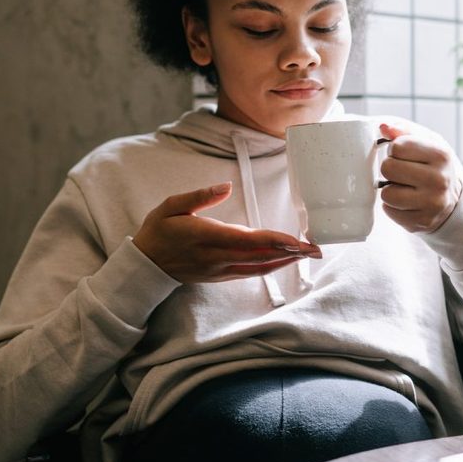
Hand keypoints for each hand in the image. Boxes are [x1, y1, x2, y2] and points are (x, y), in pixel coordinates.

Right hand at [132, 182, 321, 283]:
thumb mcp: (171, 206)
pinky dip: (271, 266)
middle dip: (290, 252)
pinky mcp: (221, 275)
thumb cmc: (159, 231)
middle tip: (316, 248)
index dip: (274, 241)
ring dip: (285, 261)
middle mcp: (217, 257)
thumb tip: (225, 186)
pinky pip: (251, 272)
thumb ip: (199, 196)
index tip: (296, 240)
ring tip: (307, 254)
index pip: (247, 240)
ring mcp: (220, 269)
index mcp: (207, 237)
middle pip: (260, 256)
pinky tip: (284, 260)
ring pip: (259, 267)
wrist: (146, 265)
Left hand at [378, 122, 462, 233]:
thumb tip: (383, 127)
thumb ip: (404, 131)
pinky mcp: (422, 222)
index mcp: (441, 155)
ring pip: (386, 193)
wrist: (453, 201)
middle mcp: (439, 180)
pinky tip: (408, 202)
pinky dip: (394, 206)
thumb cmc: (433, 166)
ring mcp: (432, 204)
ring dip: (391, 189)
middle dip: (390, 169)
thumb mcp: (426, 142)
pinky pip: (389, 210)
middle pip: (388, 168)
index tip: (404, 155)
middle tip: (403, 173)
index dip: (395, 150)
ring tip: (405, 188)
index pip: (397, 146)